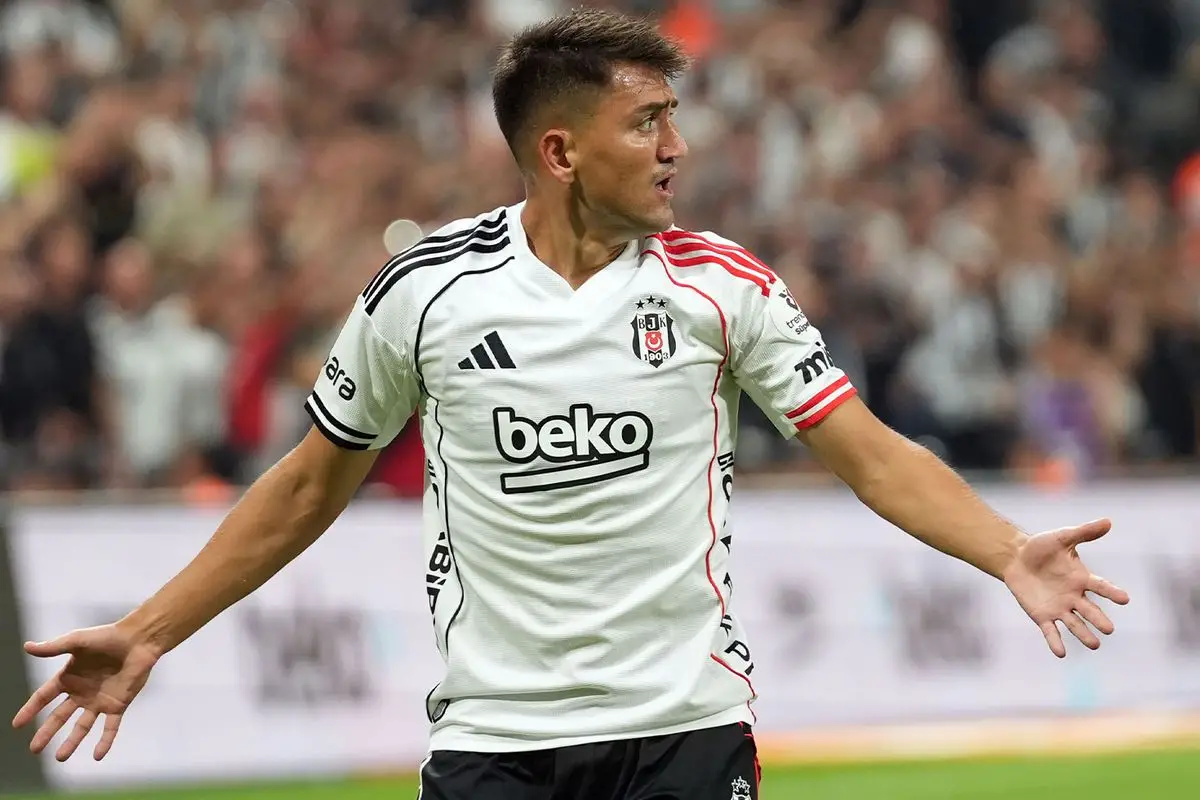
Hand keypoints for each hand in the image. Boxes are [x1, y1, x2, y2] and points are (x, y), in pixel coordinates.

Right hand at [11, 624, 159, 761]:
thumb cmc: (107, 637)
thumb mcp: (77, 641)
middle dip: (46, 732)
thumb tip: (27, 647)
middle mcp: (81, 693)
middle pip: (59, 717)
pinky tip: (98, 755)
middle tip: (34, 749)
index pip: (44, 697)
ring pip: (82, 726)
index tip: (17, 724)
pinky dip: (105, 741)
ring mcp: (99, 701)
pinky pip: (110, 727)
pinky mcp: (118, 705)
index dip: (30, 709)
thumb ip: (53, 648)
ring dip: (72, 742)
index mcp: (69, 678)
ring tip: (60, 758)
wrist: (138, 640)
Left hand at [1002, 519, 1129, 657]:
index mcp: (1082, 579)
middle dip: (1099, 619)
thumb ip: (1084, 532)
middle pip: (1090, 610)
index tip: (1124, 598)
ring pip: (1075, 624)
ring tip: (1095, 645)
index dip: (1112, 592)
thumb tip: (1108, 521)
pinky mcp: (1043, 616)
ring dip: (1084, 634)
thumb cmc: (1041, 547)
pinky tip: (1060, 653)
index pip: (1100, 587)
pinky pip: (1051, 631)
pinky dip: (1055, 642)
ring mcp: (1059, 608)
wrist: (1015, 558)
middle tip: (1109, 629)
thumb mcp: (1062, 538)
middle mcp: (1074, 597)